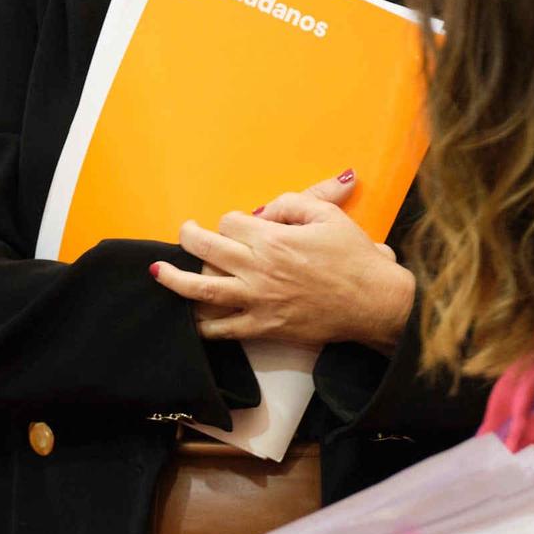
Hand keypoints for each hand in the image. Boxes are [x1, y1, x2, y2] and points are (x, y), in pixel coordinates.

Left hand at [150, 170, 414, 350]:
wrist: (374, 302)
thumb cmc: (354, 257)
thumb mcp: (327, 215)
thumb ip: (291, 203)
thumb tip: (264, 211)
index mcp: (273, 239)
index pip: (230, 223)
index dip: (234, 221)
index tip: (244, 226)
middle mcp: (258, 269)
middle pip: (206, 248)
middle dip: (190, 237)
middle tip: (186, 233)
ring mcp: (257, 301)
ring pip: (202, 291)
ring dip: (175, 280)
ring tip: (159, 273)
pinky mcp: (263, 328)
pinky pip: (222, 330)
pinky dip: (201, 326)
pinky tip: (189, 318)